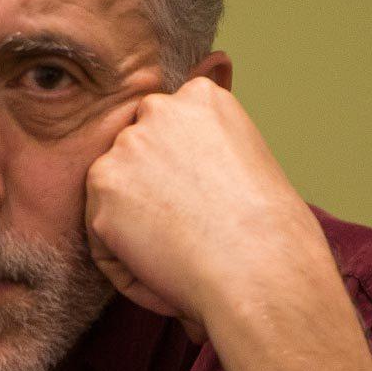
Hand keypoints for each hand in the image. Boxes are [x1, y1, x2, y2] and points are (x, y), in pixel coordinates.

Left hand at [83, 77, 319, 343]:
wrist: (260, 266)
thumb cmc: (270, 231)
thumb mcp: (247, 160)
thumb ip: (203, 152)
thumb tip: (172, 175)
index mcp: (201, 97)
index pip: (166, 131)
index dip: (180, 176)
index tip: (202, 205)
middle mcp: (158, 110)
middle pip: (135, 158)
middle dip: (151, 195)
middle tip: (188, 233)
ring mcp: (126, 146)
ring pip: (114, 198)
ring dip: (135, 231)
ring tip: (182, 256)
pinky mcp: (103, 187)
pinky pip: (101, 239)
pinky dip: (125, 265)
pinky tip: (164, 273)